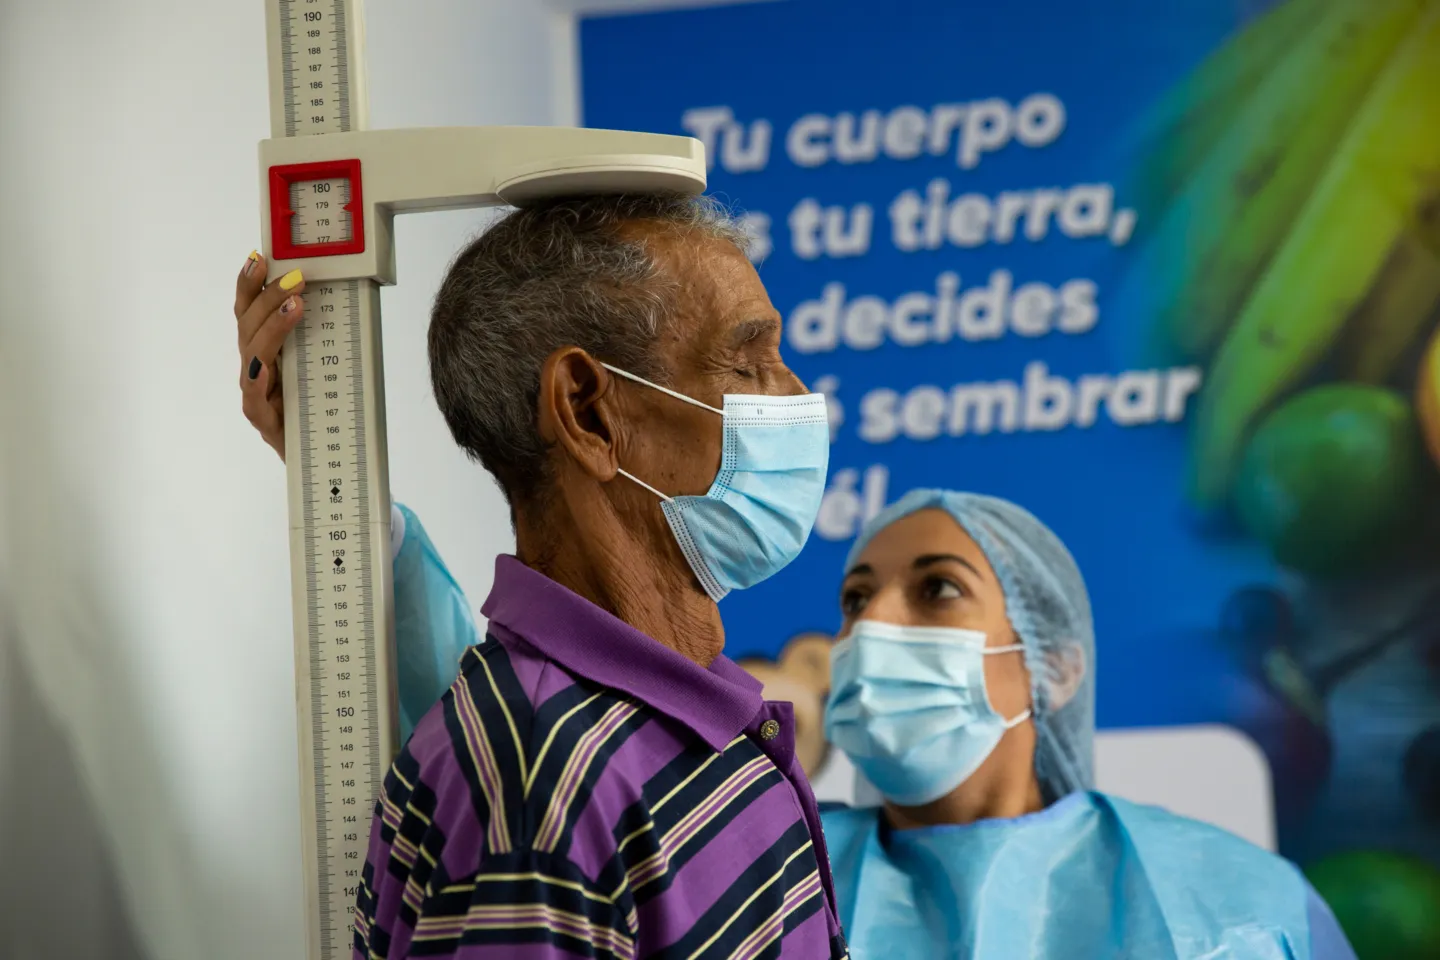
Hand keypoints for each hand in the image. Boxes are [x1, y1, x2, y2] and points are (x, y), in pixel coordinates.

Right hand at [235, 252, 304, 460]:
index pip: (251, 311)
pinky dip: (257, 378)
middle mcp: (256, 367)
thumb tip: (346, 297)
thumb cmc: (322, 408)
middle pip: (248, 325)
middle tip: (295, 278)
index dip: (251, 284)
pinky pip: (253, 398)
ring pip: (252, 353)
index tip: (259, 256)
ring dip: (271, 327)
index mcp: (267, 350)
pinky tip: (264, 365)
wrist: (324, 457)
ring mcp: (256, 393)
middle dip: (269, 297)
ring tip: (294, 307)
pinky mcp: (263, 421)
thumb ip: (324, 339)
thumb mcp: (324, 365)